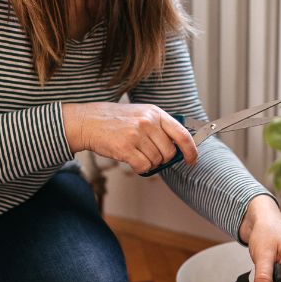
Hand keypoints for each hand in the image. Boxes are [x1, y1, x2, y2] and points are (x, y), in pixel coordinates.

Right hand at [62, 101, 197, 174]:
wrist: (88, 121)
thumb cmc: (114, 120)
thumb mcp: (140, 114)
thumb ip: (159, 127)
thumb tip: (178, 148)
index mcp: (155, 113)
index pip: (182, 134)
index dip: (191, 150)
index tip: (192, 160)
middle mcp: (148, 122)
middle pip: (169, 152)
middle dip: (162, 159)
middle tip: (148, 154)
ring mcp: (137, 135)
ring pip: (156, 161)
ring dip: (148, 162)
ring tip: (135, 153)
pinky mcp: (125, 148)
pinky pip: (143, 167)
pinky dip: (139, 168)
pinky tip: (130, 159)